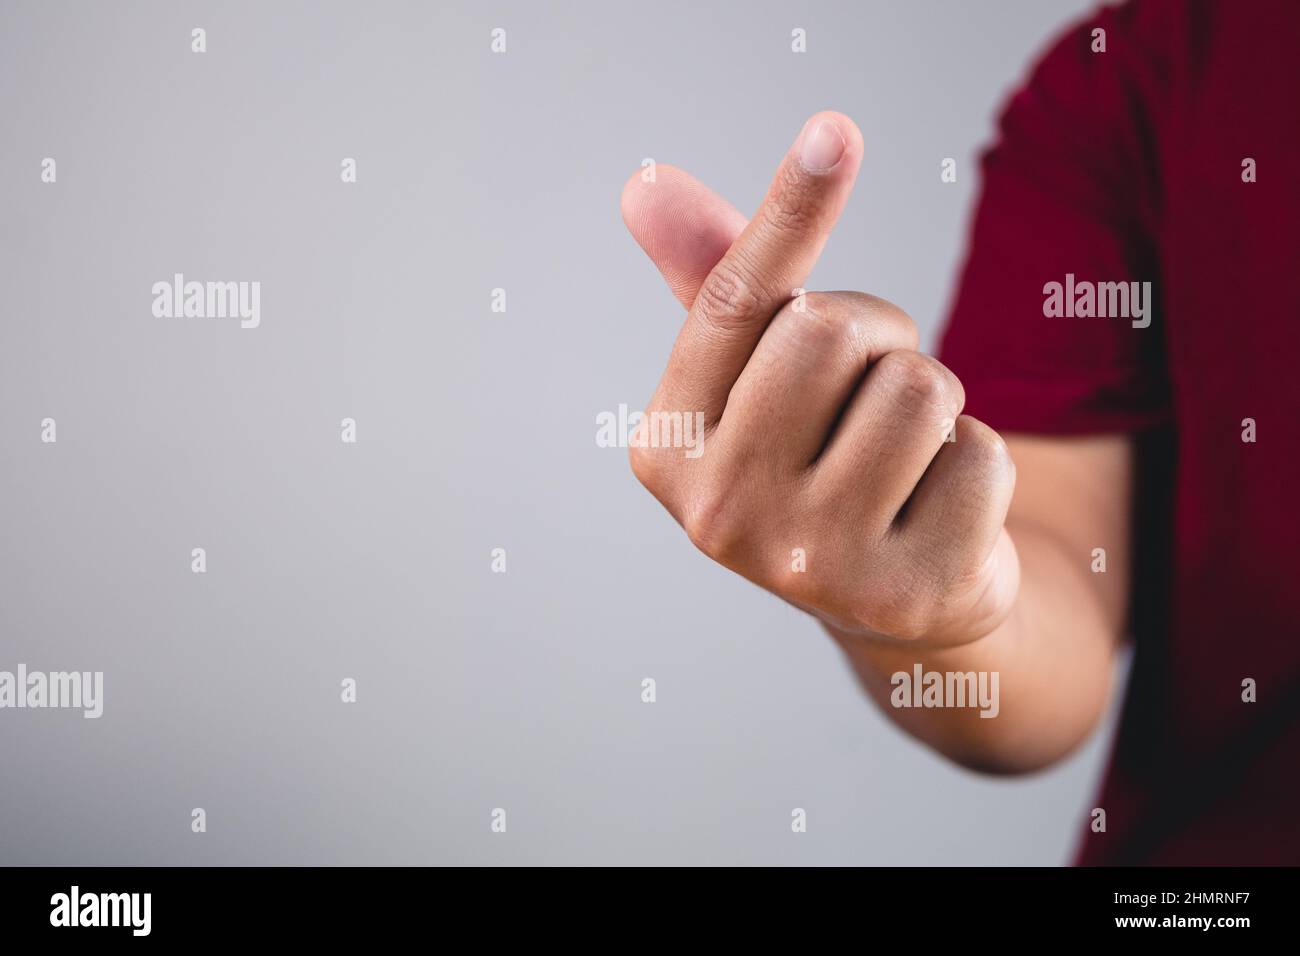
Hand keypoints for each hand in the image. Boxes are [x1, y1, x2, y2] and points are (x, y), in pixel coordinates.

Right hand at [621, 112, 1018, 646]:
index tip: (836, 133)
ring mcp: (810, 563)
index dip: (789, 212)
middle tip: (865, 389)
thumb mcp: (756, 375)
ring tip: (903, 451)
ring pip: (919, 388)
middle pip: (832, 329)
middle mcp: (720, 513)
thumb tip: (644, 186)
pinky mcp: (904, 594)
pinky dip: (977, 463)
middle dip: (875, 335)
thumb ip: (712, 281)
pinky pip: (981, 457)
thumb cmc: (815, 458)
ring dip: (933, 400)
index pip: (732, 305)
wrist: (891, 595)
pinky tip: (937, 510)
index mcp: (667, 448)